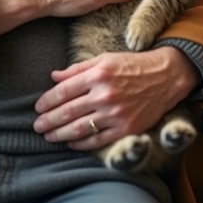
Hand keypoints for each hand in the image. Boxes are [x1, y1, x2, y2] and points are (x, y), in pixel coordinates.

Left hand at [32, 47, 197, 149]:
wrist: (166, 77)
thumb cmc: (132, 65)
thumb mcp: (104, 59)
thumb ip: (77, 69)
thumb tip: (53, 77)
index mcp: (98, 75)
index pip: (63, 92)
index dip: (46, 101)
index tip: (38, 107)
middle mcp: (105, 95)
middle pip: (67, 112)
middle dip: (48, 121)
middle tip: (37, 126)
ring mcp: (116, 114)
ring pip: (79, 129)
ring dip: (60, 135)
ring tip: (49, 136)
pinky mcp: (126, 129)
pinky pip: (98, 141)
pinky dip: (81, 144)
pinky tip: (71, 143)